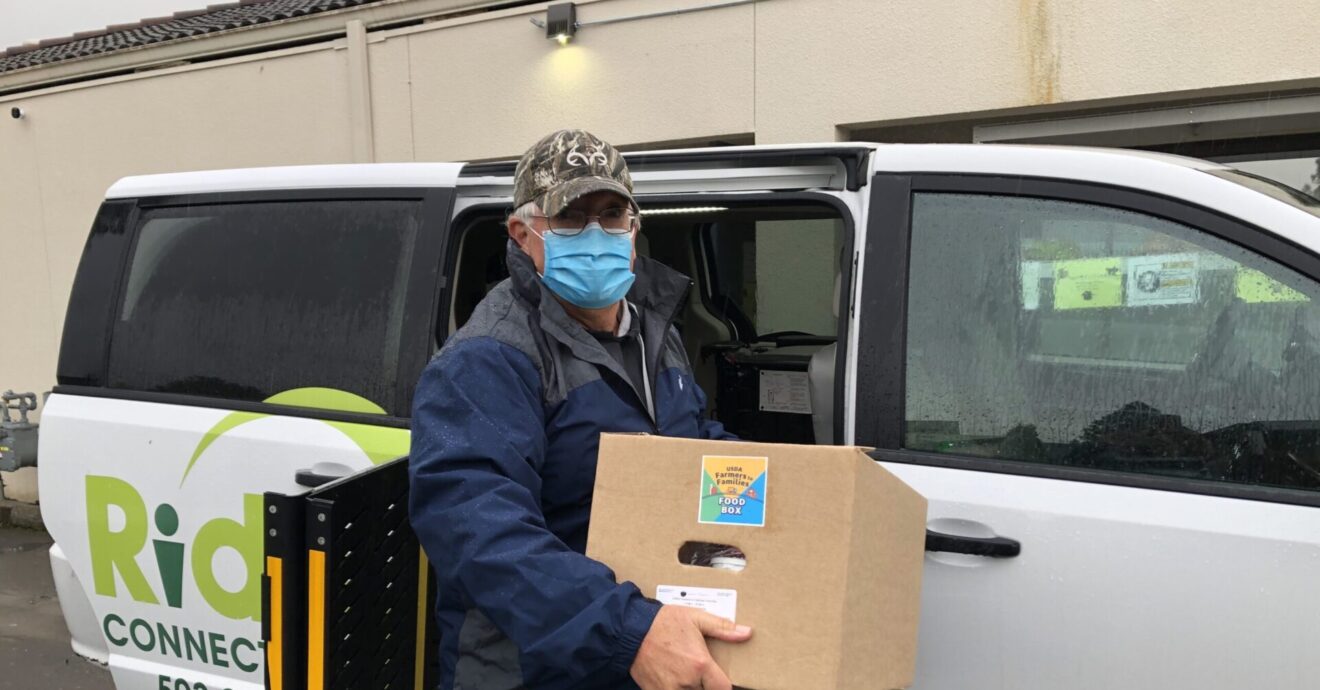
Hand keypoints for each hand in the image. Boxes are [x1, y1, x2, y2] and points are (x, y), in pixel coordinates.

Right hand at [630, 605, 752, 689]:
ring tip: (686, 675)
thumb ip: (722, 628)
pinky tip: (673, 678)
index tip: (720, 680)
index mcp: (700, 664)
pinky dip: (675, 689)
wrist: (630, 629)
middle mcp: (686, 681)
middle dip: (705, 685)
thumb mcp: (696, 618)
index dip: (724, 686)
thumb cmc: (664, 622)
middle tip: (700, 672)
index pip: (723, 689)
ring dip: (691, 687)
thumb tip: (747, 633)